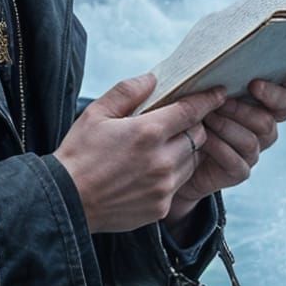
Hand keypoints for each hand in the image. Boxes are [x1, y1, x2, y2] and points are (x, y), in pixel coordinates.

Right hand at [52, 72, 227, 233]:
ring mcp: (163, 187)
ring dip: (185, 151)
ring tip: (164, 147)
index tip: (219, 93)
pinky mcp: (160, 207)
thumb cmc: (78, 154)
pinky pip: (179, 184)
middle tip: (179, 123)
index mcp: (147, 133)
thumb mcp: (96, 114)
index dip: (207, 100)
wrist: (66, 202)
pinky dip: (173, 175)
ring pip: (192, 161)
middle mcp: (161, 161)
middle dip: (194, 126)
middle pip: (198, 136)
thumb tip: (152, 78)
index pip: (190, 111)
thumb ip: (127, 92)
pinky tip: (151, 172)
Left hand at [166, 66, 285, 223]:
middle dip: (269, 96)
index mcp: (259, 97)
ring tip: (208, 114)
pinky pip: (238, 160)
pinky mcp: (239, 170)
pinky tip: (203, 137)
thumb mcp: (194, 83)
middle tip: (251, 85)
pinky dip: (219, 147)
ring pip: (257, 135)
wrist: (169, 151)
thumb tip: (218, 47)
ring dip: (231, 123)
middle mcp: (263, 122)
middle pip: (284, 108)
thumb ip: (211, 69)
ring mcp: (254, 148)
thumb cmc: (183, 107)